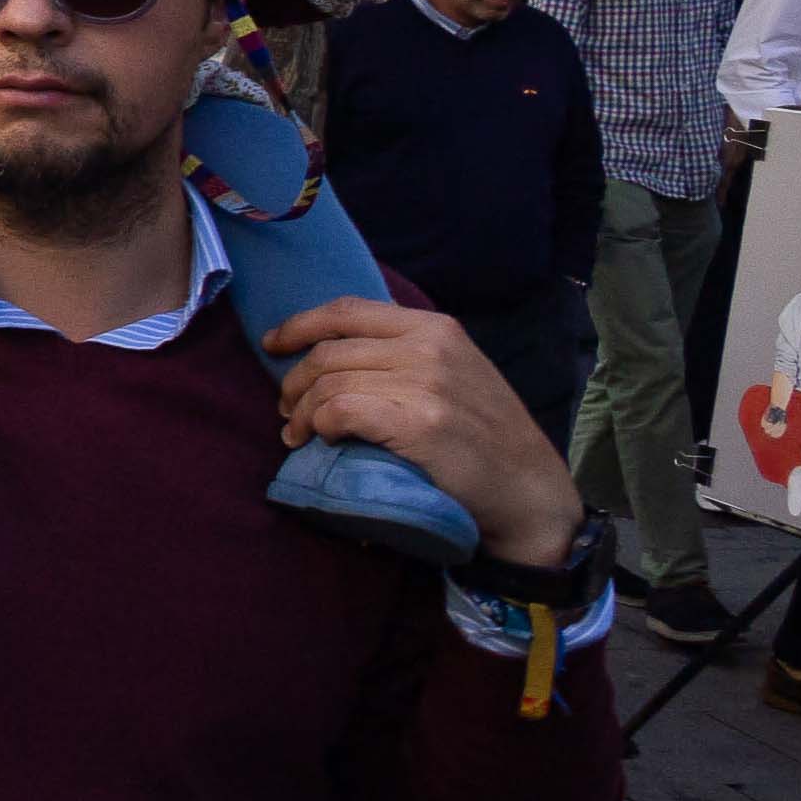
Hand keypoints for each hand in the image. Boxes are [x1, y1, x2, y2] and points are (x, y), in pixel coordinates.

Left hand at [264, 298, 584, 564]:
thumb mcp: (455, 371)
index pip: (347, 310)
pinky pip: (340, 412)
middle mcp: (429, 347)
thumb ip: (405, 352)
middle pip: (329, 352)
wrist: (529, 490)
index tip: (272, 344)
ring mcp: (425, 384)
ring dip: (301, 412)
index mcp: (434, 328)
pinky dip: (318, 426)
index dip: (299, 325)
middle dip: (293, 381)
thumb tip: (334, 349)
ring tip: (297, 434)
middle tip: (285, 410)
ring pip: (329, 384)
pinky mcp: (419, 424)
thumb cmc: (485, 436)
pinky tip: (318, 440)